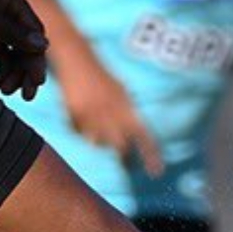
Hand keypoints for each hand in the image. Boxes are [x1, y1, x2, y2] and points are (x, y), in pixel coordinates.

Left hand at [0, 0, 48, 97]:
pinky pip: (0, 55)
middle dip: (26, 70)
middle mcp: (8, 9)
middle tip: (26, 96)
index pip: (34, 33)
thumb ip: (11, 32)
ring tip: (4, 91)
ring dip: (13, 73)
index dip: (36, 59)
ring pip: (15, 53)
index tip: (36, 82)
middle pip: (27, 45)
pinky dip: (2, 71)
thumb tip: (43, 46)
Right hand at [58, 54, 162, 175]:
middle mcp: (112, 110)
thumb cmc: (102, 78)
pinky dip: (82, 129)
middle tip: (127, 165)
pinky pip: (81, 133)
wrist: (77, 58)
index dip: (151, 155)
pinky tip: (80, 116)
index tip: (157, 172)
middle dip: (124, 158)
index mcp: (127, 106)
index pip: (144, 135)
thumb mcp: (122, 92)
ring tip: (97, 125)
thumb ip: (128, 114)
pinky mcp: (75, 113)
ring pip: (98, 142)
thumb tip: (138, 138)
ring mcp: (92, 113)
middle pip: (120, 146)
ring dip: (100, 140)